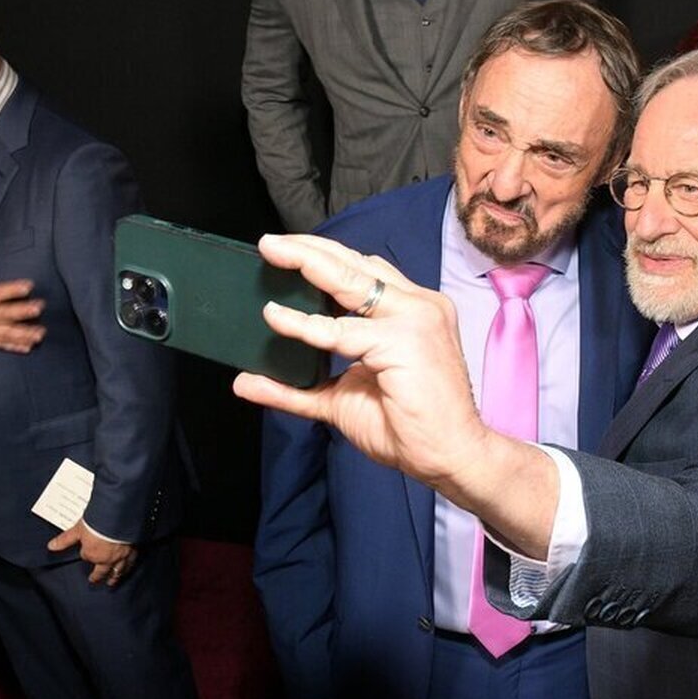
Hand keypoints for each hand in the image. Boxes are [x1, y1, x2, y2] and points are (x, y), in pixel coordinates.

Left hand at [47, 520, 137, 585]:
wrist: (120, 517)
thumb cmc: (100, 522)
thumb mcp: (78, 530)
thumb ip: (66, 539)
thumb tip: (51, 546)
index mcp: (93, 554)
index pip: (87, 557)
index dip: (86, 553)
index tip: (86, 550)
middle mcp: (108, 558)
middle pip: (102, 571)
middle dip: (98, 576)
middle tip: (96, 581)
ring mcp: (122, 555)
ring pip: (118, 570)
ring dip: (115, 577)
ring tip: (113, 581)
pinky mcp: (134, 550)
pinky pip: (132, 561)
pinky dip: (130, 566)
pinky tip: (130, 566)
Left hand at [232, 234, 489, 485]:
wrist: (451, 455)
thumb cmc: (410, 427)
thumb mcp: (343, 397)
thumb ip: (299, 386)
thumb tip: (246, 382)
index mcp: (414, 311)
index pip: (367, 271)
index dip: (326, 257)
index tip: (289, 251)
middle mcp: (419, 305)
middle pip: (356, 264)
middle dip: (309, 249)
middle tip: (270, 244)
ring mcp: (414, 318)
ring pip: (350, 282)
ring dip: (307, 264)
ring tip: (272, 255)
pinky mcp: (403, 340)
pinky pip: (341, 331)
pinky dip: (304, 324)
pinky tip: (276, 317)